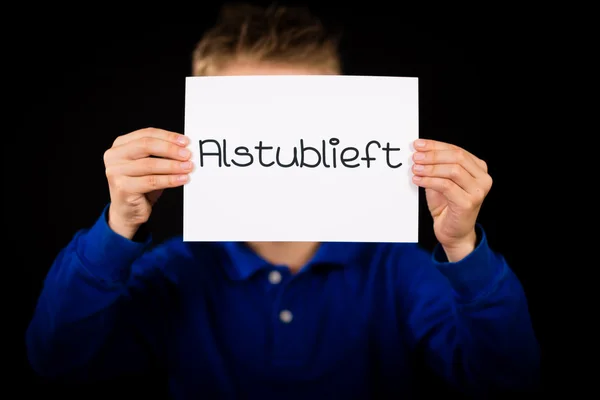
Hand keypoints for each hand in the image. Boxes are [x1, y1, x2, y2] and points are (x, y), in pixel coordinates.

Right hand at [103, 128, 192, 238]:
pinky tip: (182, 179)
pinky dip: (169, 180)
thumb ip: (161, 154)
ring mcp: (115, 171)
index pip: (146, 134)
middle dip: (170, 149)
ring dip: (173, 166)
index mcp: (120, 145)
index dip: (167, 136)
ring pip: (150, 164)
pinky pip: (151, 181)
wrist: (127, 212)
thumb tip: (184, 149)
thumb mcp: (149, 166)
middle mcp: (114, 156)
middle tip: (188, 154)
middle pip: (146, 145)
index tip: (185, 141)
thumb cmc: (140, 186)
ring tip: (188, 167)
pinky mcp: (122, 187)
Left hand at [411, 139, 492, 261]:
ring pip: (453, 170)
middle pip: (457, 157)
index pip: (456, 150)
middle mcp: (483, 178)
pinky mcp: (469, 202)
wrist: (453, 233)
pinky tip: (418, 180)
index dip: (436, 145)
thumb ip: (435, 167)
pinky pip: (446, 186)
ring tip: (415, 169)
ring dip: (430, 168)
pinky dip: (429, 181)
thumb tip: (419, 152)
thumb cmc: (446, 206)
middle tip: (415, 157)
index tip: (418, 144)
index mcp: (478, 169)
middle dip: (433, 155)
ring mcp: (478, 191)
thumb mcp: (440, 181)